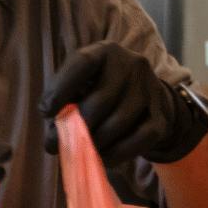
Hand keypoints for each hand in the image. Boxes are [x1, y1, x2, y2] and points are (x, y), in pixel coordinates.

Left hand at [40, 42, 207, 165]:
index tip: (46, 112)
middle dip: (75, 127)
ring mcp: (150, 90)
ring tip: (79, 151)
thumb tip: (55, 133)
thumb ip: (65, 99)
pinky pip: (138, 140)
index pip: (82, 63)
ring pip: (118, 123)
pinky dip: (116, 153)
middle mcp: (131, 65)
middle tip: (54, 145)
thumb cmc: (99, 88)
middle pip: (101, 100)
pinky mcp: (161, 117)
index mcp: (105, 51)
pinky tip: (101, 157)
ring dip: (94, 143)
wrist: (145, 97)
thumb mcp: (80, 83)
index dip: (61, 89)